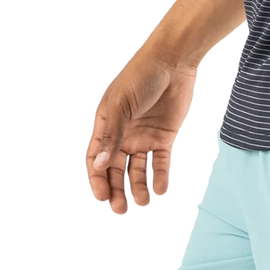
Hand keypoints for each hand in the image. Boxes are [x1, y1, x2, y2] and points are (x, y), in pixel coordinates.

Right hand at [84, 46, 201, 216]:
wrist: (174, 60)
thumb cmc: (141, 76)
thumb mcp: (121, 104)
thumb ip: (112, 135)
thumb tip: (98, 166)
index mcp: (106, 125)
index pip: (95, 159)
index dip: (96, 180)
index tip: (101, 198)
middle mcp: (124, 135)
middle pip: (116, 170)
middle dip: (117, 191)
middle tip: (121, 210)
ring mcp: (145, 136)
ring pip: (138, 170)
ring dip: (139, 188)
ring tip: (143, 202)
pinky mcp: (166, 136)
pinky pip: (161, 162)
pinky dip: (161, 177)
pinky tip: (161, 190)